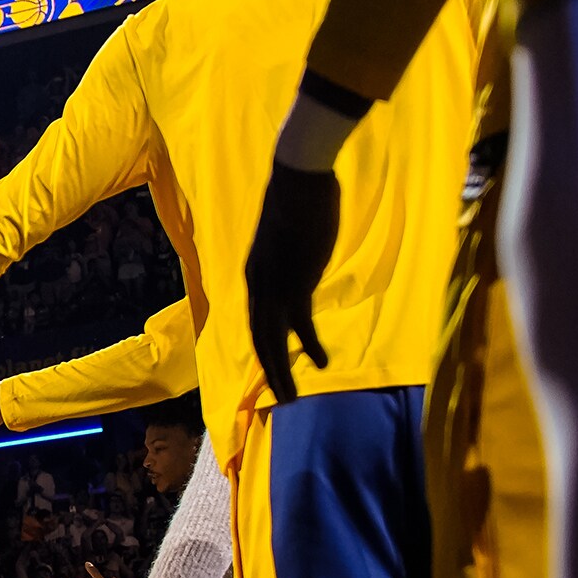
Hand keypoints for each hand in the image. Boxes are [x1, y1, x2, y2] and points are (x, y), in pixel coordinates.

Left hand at [245, 160, 337, 405]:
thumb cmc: (299, 199)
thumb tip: (304, 260)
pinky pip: (300, 326)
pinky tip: (323, 364)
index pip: (256, 320)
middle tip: (283, 398)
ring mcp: (274, 286)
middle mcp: (258, 285)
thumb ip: (292, 257)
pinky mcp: (295, 283)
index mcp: (255, 274)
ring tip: (291, 397)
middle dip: (270, 372)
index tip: (276, 367)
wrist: (299, 179)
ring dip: (282, 372)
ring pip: (272, 341)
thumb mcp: (289, 236)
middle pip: (259, 339)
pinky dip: (310, 347)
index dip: (266, 346)